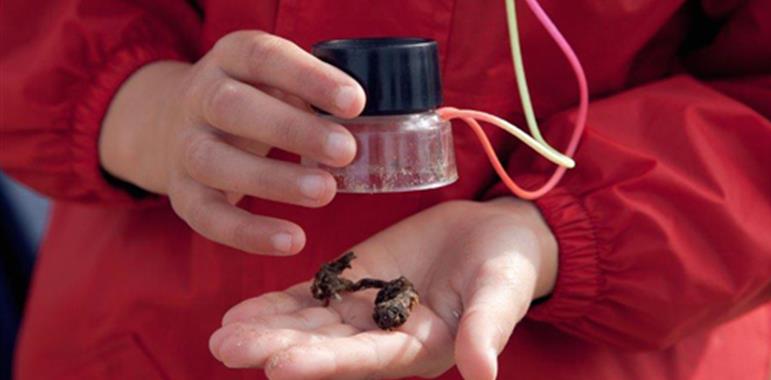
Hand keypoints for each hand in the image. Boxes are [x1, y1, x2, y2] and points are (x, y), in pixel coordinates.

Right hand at [99, 30, 365, 254]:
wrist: (171, 124)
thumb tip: (374, 120)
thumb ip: (315, 92)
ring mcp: (185, 147)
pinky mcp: (182, 194)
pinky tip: (293, 241)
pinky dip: (250, 233)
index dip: (309, 78)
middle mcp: (199, 98)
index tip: (355, 101)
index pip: (264, 57)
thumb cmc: (253, 99)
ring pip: (216, 162)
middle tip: (346, 150)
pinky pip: (209, 216)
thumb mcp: (275, 79)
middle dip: (292, 130)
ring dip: (273, 180)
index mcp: (230, 58)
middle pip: (232, 107)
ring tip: (326, 191)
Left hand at [209, 198, 558, 379]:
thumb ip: (486, 330)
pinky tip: (240, 311)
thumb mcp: (502, 294)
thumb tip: (483, 374)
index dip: (323, 363)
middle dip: (275, 347)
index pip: (364, 361)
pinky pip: (310, 297)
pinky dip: (277, 304)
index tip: (278, 365)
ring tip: (222, 334)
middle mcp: (383, 338)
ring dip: (266, 328)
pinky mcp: (355, 281)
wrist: (495, 236)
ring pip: (309, 324)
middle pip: (323, 346)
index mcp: (419, 349)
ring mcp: (365, 310)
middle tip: (226, 347)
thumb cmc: (507, 268)